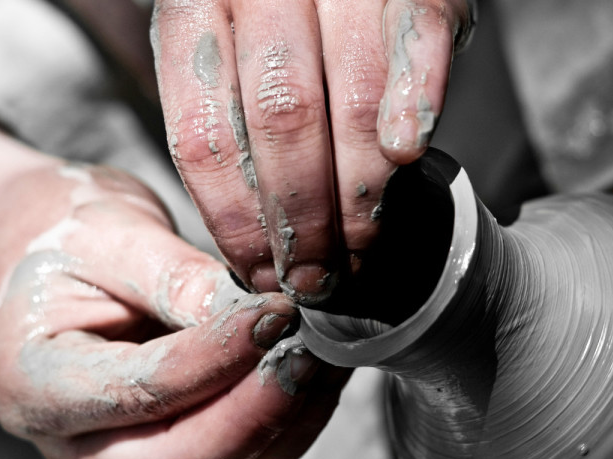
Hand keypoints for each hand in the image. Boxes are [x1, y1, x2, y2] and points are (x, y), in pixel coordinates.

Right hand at [0, 101, 349, 458]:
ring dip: (287, 419)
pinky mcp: (173, 443)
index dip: (219, 356)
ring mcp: (128, 452)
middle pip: (185, 458)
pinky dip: (287, 421)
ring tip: (326, 356)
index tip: (279, 314)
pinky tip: (315, 372)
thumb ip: (173, 277)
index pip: (142, 389)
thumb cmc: (68, 235)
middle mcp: (79, 440)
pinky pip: (241, 455)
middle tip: (315, 351)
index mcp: (36, 383)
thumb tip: (250, 316)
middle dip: (261, 409)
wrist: (52, 254)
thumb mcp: (109, 233)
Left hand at [151, 0, 473, 303]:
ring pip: (350, 100)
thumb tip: (256, 249)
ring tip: (360, 245)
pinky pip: (418, 38)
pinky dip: (415, 102)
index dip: (235, 223)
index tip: (262, 274)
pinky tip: (407, 153)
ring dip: (358, 192)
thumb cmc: (275, 30)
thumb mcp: (225, 69)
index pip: (204, 137)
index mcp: (194, 14)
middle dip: (301, 221)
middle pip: (281, 123)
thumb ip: (233, 134)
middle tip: (316, 278)